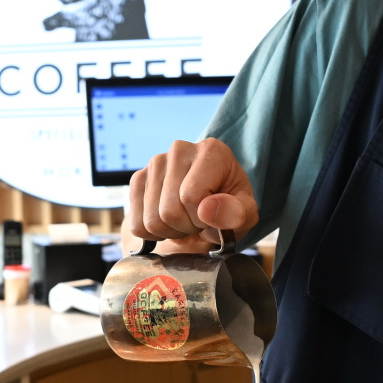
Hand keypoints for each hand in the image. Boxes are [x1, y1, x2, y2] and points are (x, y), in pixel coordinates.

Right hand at [126, 138, 257, 252]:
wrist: (209, 209)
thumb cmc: (229, 209)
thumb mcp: (245, 215)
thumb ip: (236, 214)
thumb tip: (206, 210)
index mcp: (212, 151)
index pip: (191, 197)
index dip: (202, 219)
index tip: (212, 215)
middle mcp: (180, 149)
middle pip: (169, 211)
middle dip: (186, 227)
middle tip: (198, 220)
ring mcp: (155, 163)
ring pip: (151, 220)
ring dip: (170, 231)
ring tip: (185, 219)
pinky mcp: (138, 178)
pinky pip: (136, 223)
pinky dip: (152, 232)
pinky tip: (167, 221)